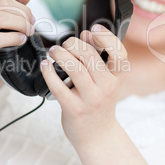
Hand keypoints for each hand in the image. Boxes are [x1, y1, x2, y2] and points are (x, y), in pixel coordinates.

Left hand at [40, 24, 127, 147]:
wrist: (97, 135)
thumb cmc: (98, 103)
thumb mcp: (105, 81)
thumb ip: (98, 58)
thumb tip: (86, 34)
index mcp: (117, 78)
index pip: (119, 54)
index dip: (106, 37)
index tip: (92, 29)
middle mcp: (107, 87)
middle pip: (89, 56)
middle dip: (72, 44)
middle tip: (64, 44)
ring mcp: (91, 99)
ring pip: (73, 68)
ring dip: (59, 54)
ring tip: (53, 52)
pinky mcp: (74, 109)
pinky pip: (58, 86)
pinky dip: (48, 72)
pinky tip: (45, 66)